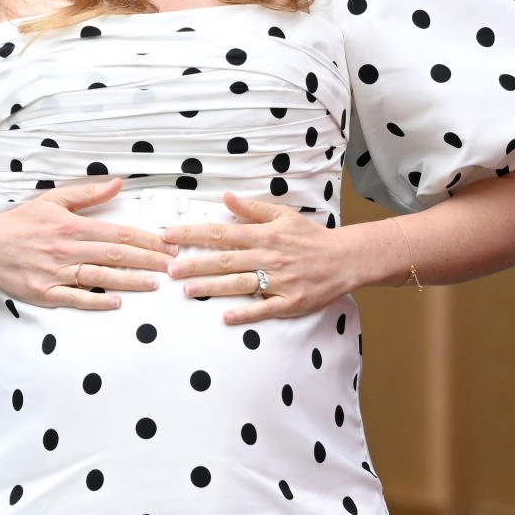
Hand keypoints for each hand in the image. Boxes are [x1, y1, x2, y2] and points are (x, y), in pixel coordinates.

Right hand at [0, 178, 176, 309]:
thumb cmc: (22, 222)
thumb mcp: (54, 200)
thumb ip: (89, 194)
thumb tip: (119, 183)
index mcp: (72, 226)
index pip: (118, 233)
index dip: (147, 240)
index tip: (168, 245)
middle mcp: (67, 249)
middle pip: (116, 255)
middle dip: (149, 260)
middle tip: (173, 265)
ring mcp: (56, 272)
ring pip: (100, 276)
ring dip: (130, 280)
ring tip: (155, 283)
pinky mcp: (44, 292)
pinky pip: (75, 298)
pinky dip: (96, 300)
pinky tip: (116, 302)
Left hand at [163, 191, 368, 324]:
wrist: (344, 259)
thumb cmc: (310, 237)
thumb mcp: (282, 215)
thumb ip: (252, 209)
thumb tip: (225, 198)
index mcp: (264, 235)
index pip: (222, 232)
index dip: (193, 233)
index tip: (169, 235)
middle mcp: (268, 257)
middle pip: (225, 260)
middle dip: (196, 263)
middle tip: (170, 268)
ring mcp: (279, 282)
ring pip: (239, 284)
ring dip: (212, 287)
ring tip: (187, 290)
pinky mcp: (290, 302)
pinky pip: (264, 310)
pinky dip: (245, 313)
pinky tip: (225, 317)